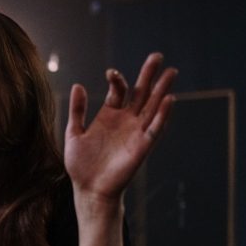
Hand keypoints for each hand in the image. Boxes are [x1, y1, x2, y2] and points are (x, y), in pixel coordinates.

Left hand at [64, 52, 176, 201]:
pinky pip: (155, 128)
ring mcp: (136, 132)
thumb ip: (77, 110)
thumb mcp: (73, 133)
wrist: (88, 189)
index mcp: (109, 115)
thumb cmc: (81, 165)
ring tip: (171, 71)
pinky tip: (170, 98)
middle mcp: (126, 121)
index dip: (117, 79)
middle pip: (141, 93)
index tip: (111, 73)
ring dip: (162, 90)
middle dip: (149, 75)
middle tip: (157, 56)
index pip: (119, 90)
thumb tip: (78, 85)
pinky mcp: (142, 146)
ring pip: (153, 106)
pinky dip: (163, 114)